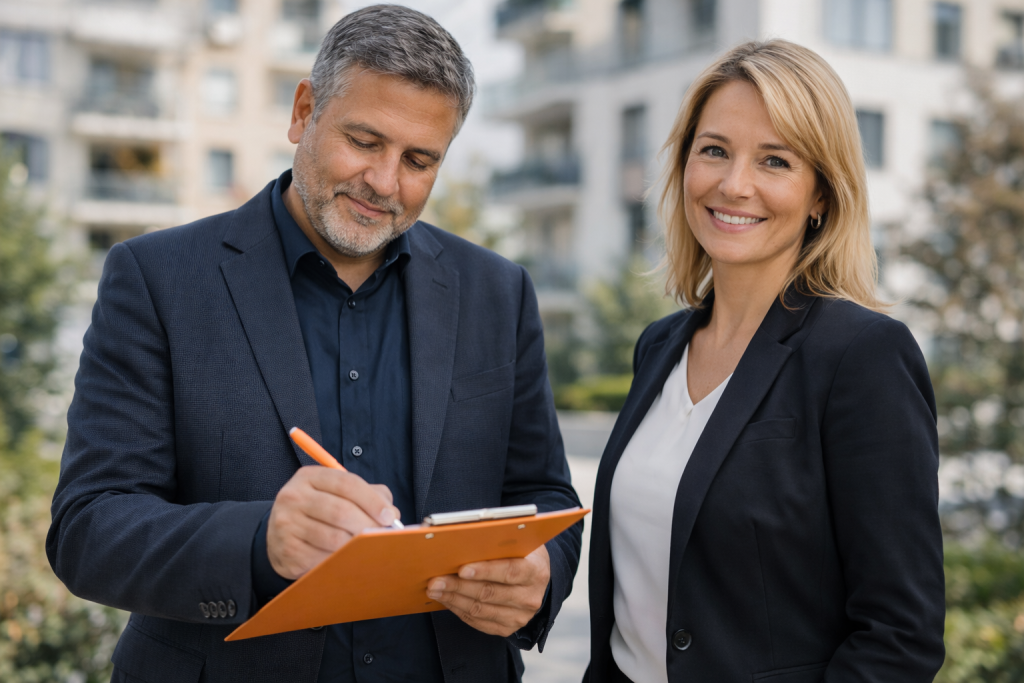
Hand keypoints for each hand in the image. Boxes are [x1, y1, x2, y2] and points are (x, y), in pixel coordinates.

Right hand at [267, 466, 398, 579]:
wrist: (279, 536)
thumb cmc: (319, 512)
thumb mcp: (338, 494)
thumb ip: (369, 496)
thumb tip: (392, 514)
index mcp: (309, 477)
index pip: (347, 484)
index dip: (372, 501)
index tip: (389, 516)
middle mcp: (294, 496)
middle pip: (341, 511)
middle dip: (368, 525)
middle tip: (382, 536)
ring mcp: (286, 523)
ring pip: (334, 538)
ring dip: (357, 545)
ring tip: (367, 547)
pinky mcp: (287, 549)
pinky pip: (323, 558)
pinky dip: (340, 559)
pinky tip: (346, 558)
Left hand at [427, 544, 549, 636]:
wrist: (536, 580)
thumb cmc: (522, 554)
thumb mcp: (518, 543)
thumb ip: (497, 543)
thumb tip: (463, 541)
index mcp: (536, 571)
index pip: (509, 571)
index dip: (485, 571)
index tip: (461, 569)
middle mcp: (530, 597)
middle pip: (489, 593)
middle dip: (458, 586)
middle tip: (436, 580)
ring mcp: (520, 616)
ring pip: (480, 610)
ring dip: (453, 599)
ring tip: (435, 590)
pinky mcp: (508, 628)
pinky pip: (478, 622)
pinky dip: (458, 610)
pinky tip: (446, 599)